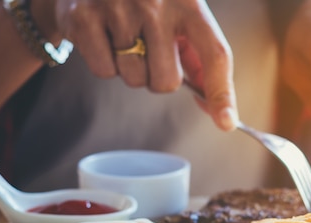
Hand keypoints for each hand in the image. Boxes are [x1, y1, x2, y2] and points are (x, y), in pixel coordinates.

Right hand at [51, 0, 237, 130]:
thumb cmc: (145, 0)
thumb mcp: (178, 15)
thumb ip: (198, 58)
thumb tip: (217, 107)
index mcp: (188, 2)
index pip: (215, 55)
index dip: (222, 93)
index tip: (226, 122)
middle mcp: (156, 3)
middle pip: (167, 82)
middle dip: (158, 77)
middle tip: (148, 51)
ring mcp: (119, 7)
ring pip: (135, 79)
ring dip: (130, 69)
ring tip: (123, 38)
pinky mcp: (84, 16)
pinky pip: (104, 70)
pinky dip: (104, 62)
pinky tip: (103, 36)